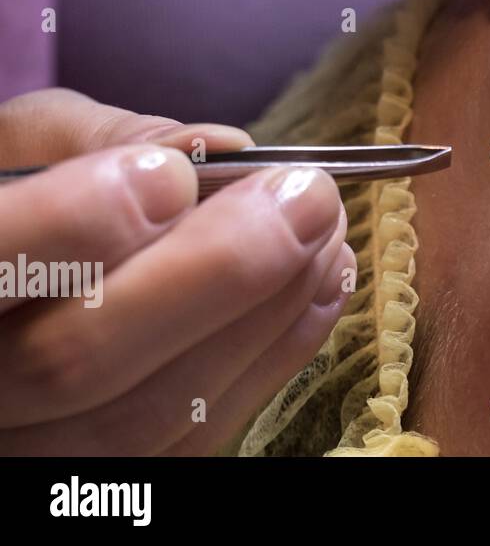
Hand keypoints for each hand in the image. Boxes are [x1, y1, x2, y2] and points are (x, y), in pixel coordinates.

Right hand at [0, 89, 354, 454]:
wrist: (13, 294)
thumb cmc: (19, 195)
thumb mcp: (23, 148)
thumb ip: (98, 140)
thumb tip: (222, 150)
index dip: (79, 223)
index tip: (171, 174)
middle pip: (73, 360)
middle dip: (217, 269)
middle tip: (307, 198)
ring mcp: (24, 453)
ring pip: (143, 413)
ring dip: (264, 315)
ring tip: (327, 233)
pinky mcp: (96, 480)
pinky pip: (188, 441)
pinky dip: (269, 360)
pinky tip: (319, 289)